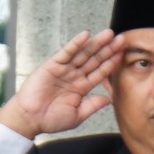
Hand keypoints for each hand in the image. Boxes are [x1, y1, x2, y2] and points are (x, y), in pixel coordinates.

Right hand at [0, 29, 123, 137]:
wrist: (30, 119)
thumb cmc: (51, 119)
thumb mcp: (77, 115)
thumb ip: (92, 105)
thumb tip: (109, 99)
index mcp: (82, 87)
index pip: (100, 72)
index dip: (112, 63)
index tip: (123, 54)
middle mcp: (74, 76)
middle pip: (94, 60)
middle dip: (108, 49)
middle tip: (121, 39)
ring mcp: (64, 70)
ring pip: (83, 54)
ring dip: (96, 43)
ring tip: (109, 34)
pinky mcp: (52, 66)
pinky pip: (66, 53)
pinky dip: (75, 44)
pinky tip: (86, 35)